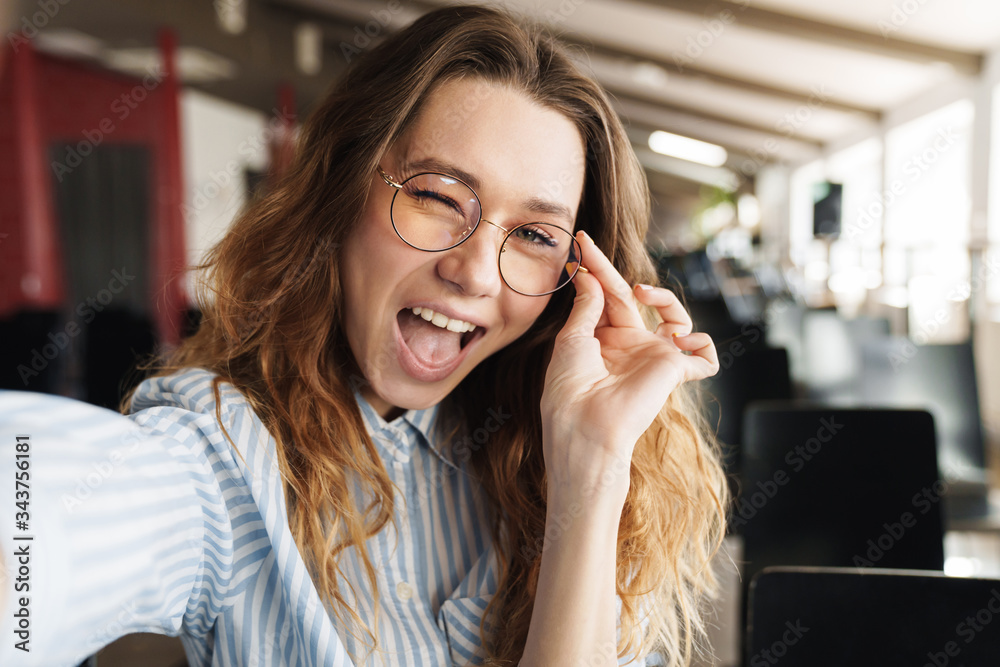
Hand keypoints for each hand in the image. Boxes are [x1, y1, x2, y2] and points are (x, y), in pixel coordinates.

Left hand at [540, 231, 718, 499]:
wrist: (585, 426)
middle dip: (610, 271)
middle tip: (589, 248)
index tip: (580, 244)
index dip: (594, 270)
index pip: (603, 298)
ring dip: (664, 298)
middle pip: (631, 299)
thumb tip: (589, 275)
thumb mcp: (571, 339)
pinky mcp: (673, 372)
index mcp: (601, 341)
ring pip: (676, 318)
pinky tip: (679, 339)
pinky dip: (701, 343)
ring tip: (644, 292)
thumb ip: (587, 305)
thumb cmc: (569, 388)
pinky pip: (704, 357)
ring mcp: (652, 358)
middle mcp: (628, 347)